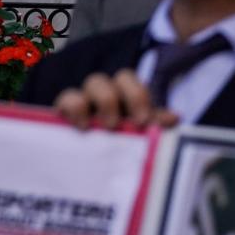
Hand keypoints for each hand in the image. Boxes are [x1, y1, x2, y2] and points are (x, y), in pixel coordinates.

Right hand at [52, 69, 178, 129]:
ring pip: (74, 91)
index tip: (142, 121)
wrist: (101, 156)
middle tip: (113, 125)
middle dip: (107, 100)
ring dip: (81, 107)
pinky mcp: (62, 116)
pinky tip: (75, 127)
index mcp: (121, 91)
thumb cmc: (127, 136)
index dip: (134, 95)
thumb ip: (155, 121)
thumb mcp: (142, 128)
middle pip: (98, 80)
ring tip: (88, 127)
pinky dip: (67, 112)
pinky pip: (60, 104)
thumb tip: (174, 118)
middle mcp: (98, 92)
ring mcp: (78, 103)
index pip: (126, 78)